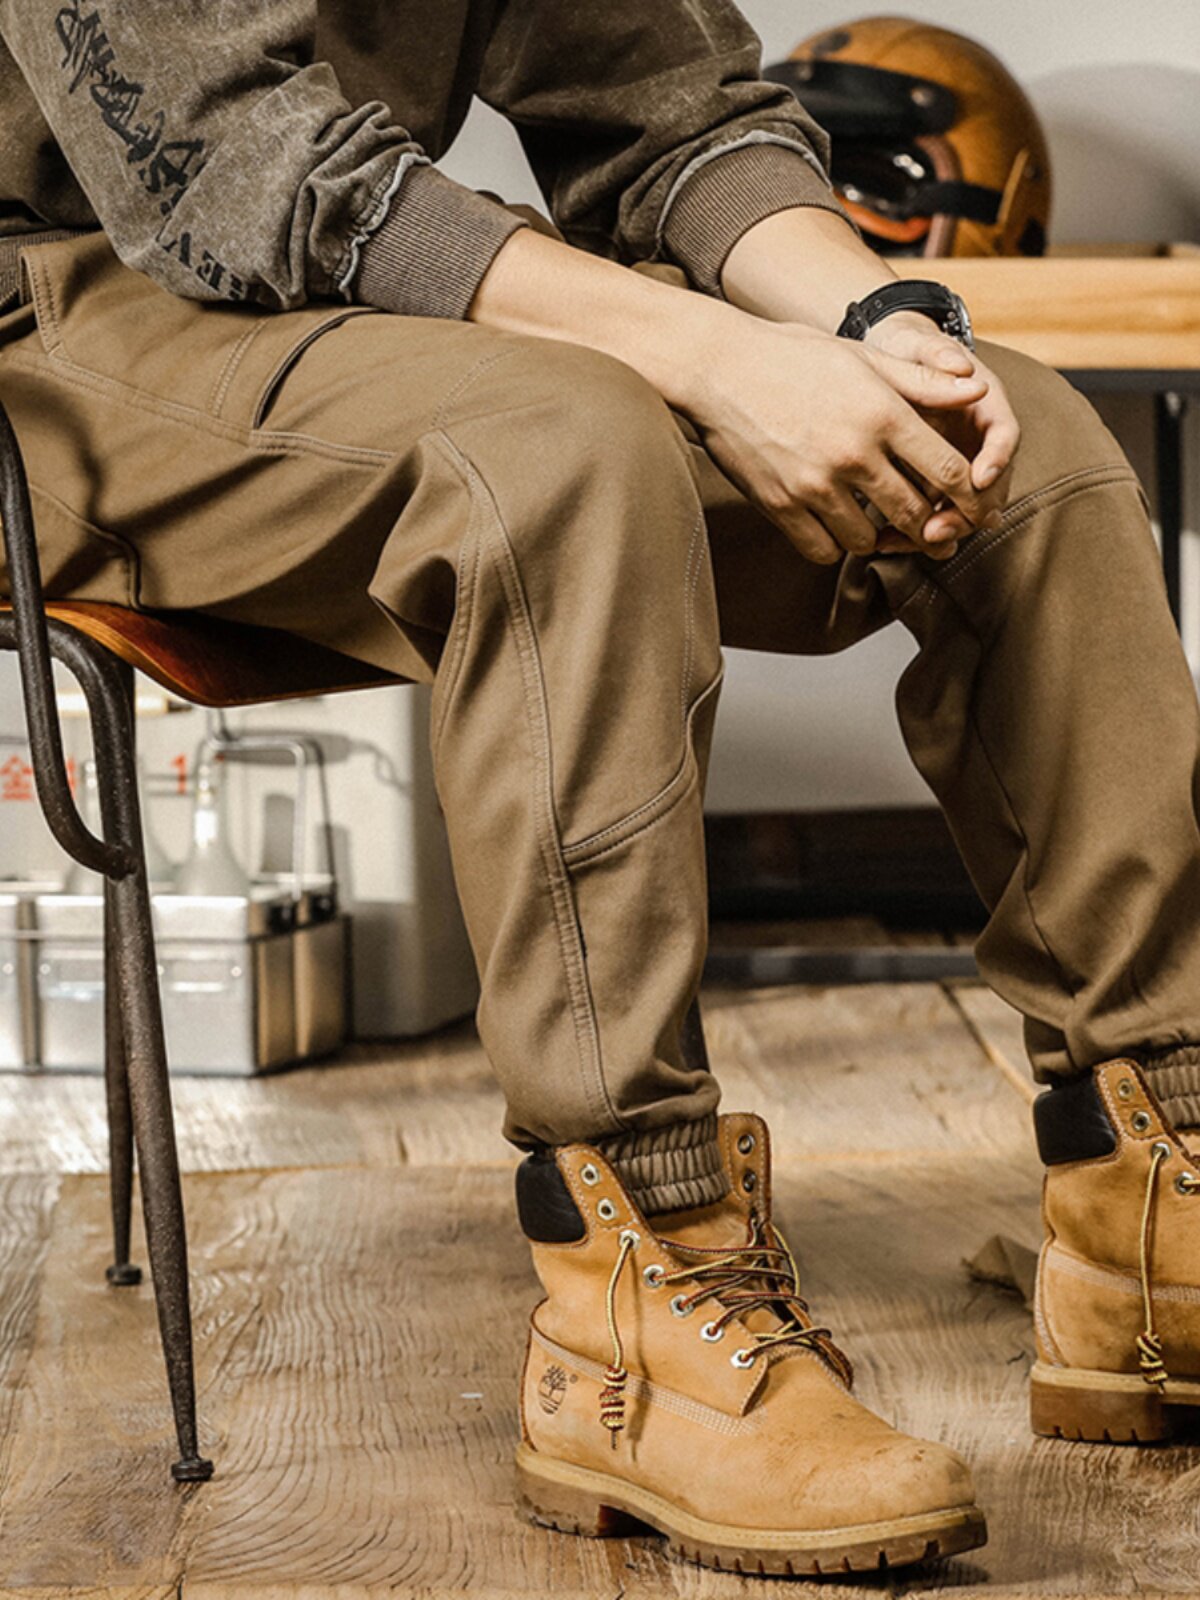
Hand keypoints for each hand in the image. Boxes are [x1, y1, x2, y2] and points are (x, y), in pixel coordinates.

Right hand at [686, 314, 1003, 565]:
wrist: (719, 367)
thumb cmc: (795, 356)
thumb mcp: (864, 357)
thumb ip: (923, 380)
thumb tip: (978, 390)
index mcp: (882, 413)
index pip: (949, 470)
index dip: (975, 497)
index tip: (980, 509)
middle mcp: (853, 453)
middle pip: (914, 514)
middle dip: (934, 528)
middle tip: (939, 532)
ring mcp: (814, 483)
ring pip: (868, 540)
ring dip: (880, 539)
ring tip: (881, 526)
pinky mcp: (780, 504)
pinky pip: (823, 550)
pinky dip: (835, 545)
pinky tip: (836, 527)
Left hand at [864, 313, 1019, 551]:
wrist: (884, 367)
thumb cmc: (904, 352)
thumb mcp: (916, 345)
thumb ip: (936, 354)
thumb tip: (963, 364)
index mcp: (986, 405)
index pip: (1005, 435)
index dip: (997, 459)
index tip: (980, 479)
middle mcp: (979, 442)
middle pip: (990, 486)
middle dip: (968, 512)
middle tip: (938, 530)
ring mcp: (959, 467)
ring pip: (964, 510)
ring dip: (941, 530)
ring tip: (909, 542)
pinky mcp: (933, 486)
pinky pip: (933, 516)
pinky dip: (912, 533)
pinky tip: (885, 542)